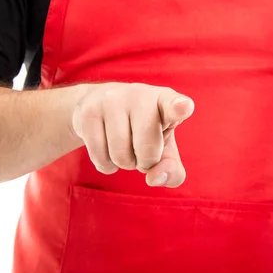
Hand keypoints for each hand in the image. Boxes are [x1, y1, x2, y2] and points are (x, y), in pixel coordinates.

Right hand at [71, 83, 194, 187]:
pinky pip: (100, 157)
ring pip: (121, 155)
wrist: (101, 106)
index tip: (183, 106)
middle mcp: (140, 94)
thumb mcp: (164, 148)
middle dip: (145, 162)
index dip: (180, 107)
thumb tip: (154, 178)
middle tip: (141, 149)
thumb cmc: (143, 129)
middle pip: (147, 149)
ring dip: (124, 163)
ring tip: (124, 146)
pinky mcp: (88, 112)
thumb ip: (172, 170)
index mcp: (165, 100)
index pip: (174, 104)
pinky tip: (107, 149)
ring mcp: (112, 100)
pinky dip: (106, 165)